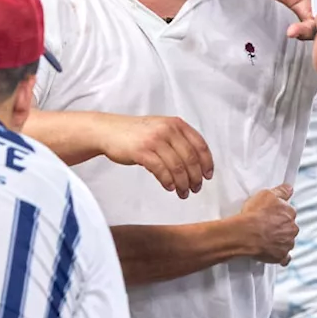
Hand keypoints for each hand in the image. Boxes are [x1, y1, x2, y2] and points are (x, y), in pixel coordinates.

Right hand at [97, 114, 213, 198]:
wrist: (109, 131)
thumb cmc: (135, 133)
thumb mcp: (161, 128)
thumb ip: (178, 140)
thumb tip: (197, 164)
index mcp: (176, 124)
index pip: (200, 145)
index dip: (207, 163)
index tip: (208, 176)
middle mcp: (167, 130)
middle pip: (191, 158)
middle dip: (196, 177)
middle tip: (196, 189)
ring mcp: (154, 140)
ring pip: (177, 167)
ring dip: (183, 184)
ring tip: (183, 193)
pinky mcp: (142, 151)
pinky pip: (161, 171)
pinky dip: (168, 182)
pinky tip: (169, 187)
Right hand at [239, 184, 297, 264]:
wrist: (246, 233)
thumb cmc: (255, 214)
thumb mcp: (267, 194)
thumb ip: (281, 191)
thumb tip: (289, 188)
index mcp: (290, 213)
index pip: (289, 212)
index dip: (280, 213)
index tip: (273, 215)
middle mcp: (292, 228)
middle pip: (289, 227)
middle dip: (281, 227)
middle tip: (268, 226)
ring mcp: (287, 243)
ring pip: (287, 241)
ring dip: (281, 240)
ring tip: (267, 238)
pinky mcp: (281, 256)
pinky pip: (285, 258)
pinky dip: (282, 257)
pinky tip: (275, 253)